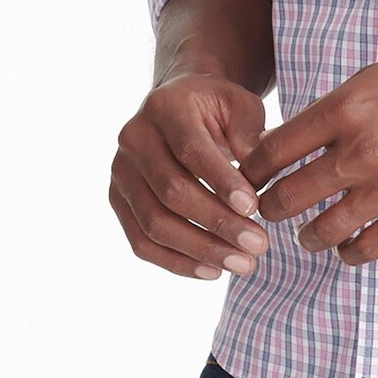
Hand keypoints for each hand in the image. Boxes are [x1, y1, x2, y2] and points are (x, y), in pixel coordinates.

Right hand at [110, 73, 270, 279]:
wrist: (180, 106)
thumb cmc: (218, 109)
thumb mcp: (241, 107)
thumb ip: (251, 138)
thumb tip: (257, 184)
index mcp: (165, 106)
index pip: (191, 150)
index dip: (222, 182)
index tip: (254, 208)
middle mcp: (134, 138)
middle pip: (172, 191)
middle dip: (218, 223)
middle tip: (259, 245)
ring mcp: (121, 172)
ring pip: (154, 223)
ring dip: (200, 249)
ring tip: (243, 264)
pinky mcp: (118, 201)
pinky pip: (141, 242)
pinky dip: (177, 262)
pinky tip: (212, 271)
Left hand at [239, 43, 377, 265]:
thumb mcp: (376, 79)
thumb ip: (334, 111)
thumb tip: (286, 142)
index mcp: (346, 108)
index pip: (272, 152)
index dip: (249, 173)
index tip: (247, 182)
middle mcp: (361, 149)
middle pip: (287, 196)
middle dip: (269, 209)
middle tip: (269, 212)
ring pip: (321, 230)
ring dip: (306, 236)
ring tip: (307, 234)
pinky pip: (364, 249)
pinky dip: (347, 251)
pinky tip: (346, 244)